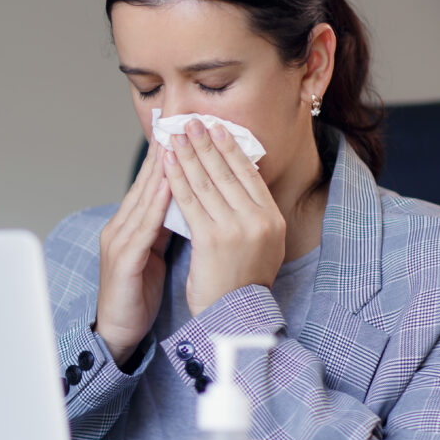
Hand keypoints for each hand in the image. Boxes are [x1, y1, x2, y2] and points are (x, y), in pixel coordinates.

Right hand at [96, 142, 171, 366]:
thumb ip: (164, 228)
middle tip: (182, 126)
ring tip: (177, 146)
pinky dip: (155, 206)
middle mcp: (120, 227)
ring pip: (142, 200)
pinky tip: (168, 189)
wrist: (118, 332)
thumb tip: (187, 205)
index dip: (167, 158)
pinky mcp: (122, 260)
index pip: (150, 185)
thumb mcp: (155, 254)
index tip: (187, 134)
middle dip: (164, 154)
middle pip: (144, 184)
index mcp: (129, 226)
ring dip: (160, 172)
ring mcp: (118, 242)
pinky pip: (141, 228)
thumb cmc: (138, 295)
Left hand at [164, 120, 285, 313]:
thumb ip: (252, 215)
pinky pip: (190, 200)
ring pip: (207, 182)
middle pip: (228, 172)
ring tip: (176, 134)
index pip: (249, 174)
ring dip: (189, 154)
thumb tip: (240, 180)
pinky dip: (176, 178)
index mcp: (273, 220)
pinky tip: (166, 162)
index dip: (231, 148)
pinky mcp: (212, 238)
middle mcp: (260, 221)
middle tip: (192, 121)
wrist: (232, 318)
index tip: (217, 128)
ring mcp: (237, 229)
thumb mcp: (260, 245)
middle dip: (207, 143)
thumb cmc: (240, 284)